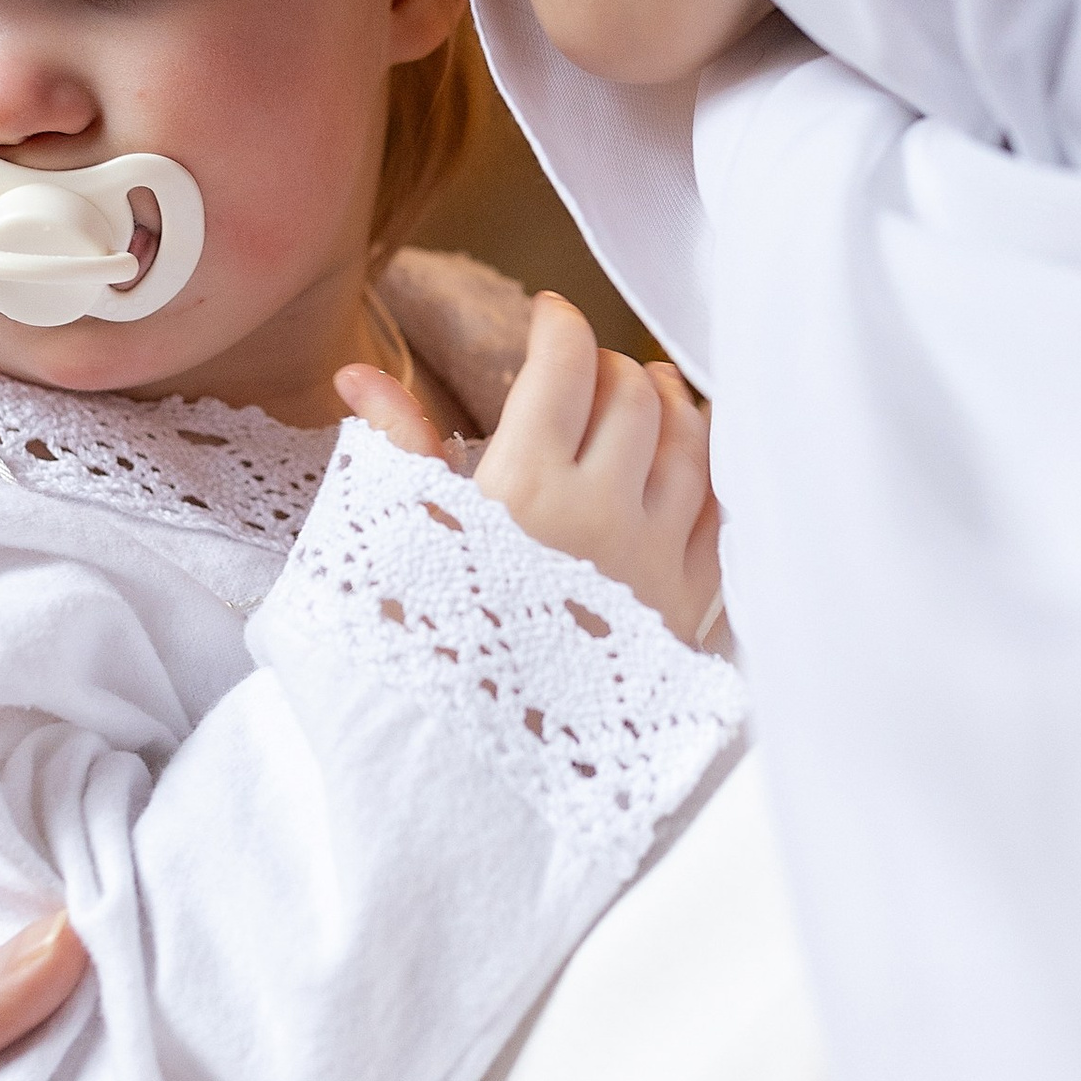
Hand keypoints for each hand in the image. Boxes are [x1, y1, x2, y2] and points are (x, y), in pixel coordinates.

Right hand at [342, 292, 721, 647]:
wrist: (485, 764)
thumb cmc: (431, 645)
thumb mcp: (404, 542)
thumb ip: (398, 449)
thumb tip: (360, 376)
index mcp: (525, 488)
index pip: (565, 366)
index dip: (558, 325)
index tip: (547, 317)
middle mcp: (602, 513)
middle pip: (632, 395)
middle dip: (608, 364)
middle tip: (584, 368)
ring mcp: (654, 558)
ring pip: (691, 442)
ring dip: (669, 402)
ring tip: (649, 389)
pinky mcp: (687, 604)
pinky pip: (720, 512)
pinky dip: (708, 470)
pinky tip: (690, 460)